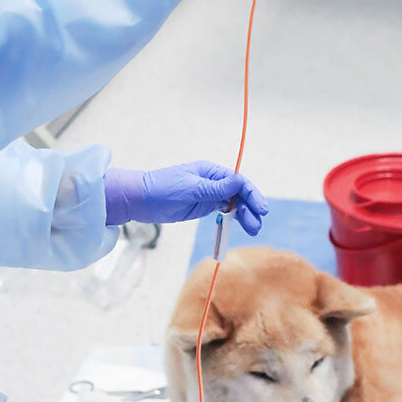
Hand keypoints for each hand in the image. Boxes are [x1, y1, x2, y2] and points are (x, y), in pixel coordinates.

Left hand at [104, 162, 267, 232]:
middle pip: (238, 194)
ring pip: (232, 204)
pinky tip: (239, 226)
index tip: (261, 209)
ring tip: (253, 230)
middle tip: (256, 226)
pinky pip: (222, 211)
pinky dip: (232, 218)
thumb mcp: (191, 188)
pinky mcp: (202, 206)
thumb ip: (216, 188)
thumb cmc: (162, 189)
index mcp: (210, 172)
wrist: (140, 200)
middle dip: (250, 209)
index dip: (252, 195)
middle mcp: (212, 182)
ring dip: (243, 216)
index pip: (238, 182)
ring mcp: (208, 194)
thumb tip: (240, 180)